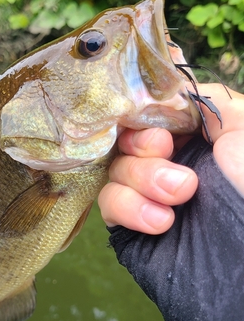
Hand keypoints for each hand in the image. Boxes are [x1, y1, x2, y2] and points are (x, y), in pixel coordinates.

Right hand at [98, 84, 243, 233]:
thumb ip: (211, 100)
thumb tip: (170, 95)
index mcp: (196, 139)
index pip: (151, 113)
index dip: (146, 112)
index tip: (162, 124)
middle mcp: (169, 163)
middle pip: (127, 137)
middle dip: (143, 144)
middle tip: (164, 150)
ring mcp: (147, 194)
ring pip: (116, 169)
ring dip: (143, 178)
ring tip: (180, 197)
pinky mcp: (130, 225)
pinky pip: (109, 203)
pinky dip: (129, 207)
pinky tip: (162, 223)